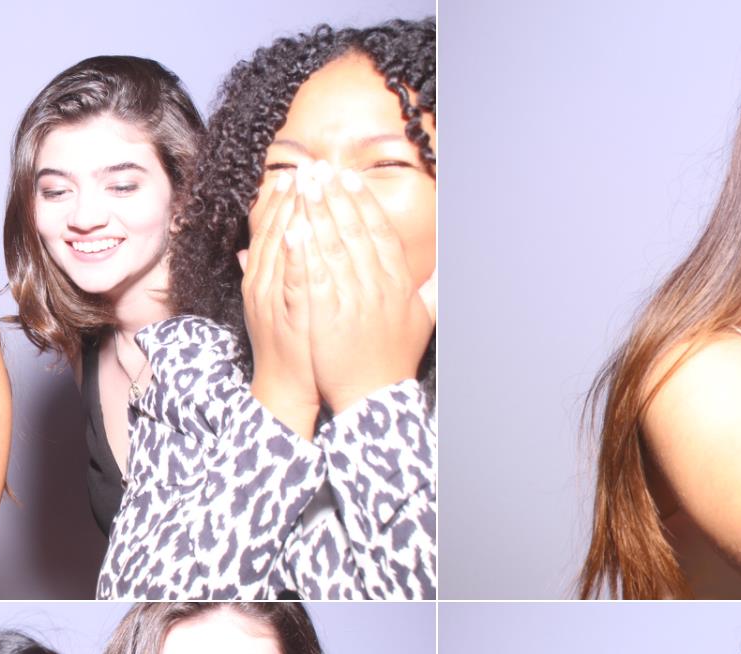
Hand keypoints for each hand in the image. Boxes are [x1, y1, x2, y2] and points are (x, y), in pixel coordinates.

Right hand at [240, 170, 317, 436]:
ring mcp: (273, 297)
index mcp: (258, 277)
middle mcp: (261, 283)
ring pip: (280, 248)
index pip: (266, 230)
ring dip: (292, 214)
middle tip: (308, 169)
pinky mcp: (289, 311)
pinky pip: (290, 277)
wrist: (285, 384)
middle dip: (290, 197)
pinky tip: (300, 229)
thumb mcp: (269, 304)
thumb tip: (248, 247)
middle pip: (273, 231)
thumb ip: (261, 272)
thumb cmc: (287, 344)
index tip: (293, 174)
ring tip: (307, 186)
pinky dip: (294, 252)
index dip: (278, 200)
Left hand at [292, 161, 433, 413]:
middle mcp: (377, 288)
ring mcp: (352, 302)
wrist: (373, 397)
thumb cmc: (394, 359)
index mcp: (398, 284)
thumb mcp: (424, 321)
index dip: (363, 203)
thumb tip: (449, 265)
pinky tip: (291, 229)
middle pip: (354, 232)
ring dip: (317, 213)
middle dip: (336, 197)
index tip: (348, 179)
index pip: (380, 233)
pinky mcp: (327, 318)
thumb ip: (435, 289)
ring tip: (303, 186)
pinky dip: (302, 251)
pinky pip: (313, 277)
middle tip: (319, 170)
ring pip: (333, 248)